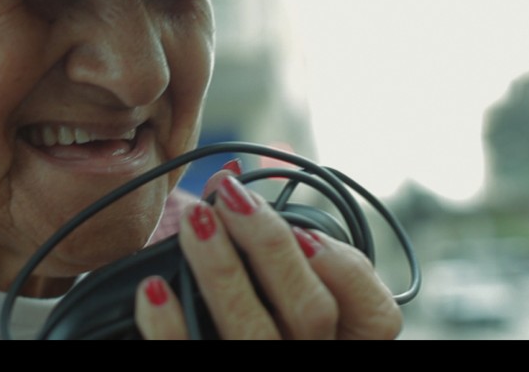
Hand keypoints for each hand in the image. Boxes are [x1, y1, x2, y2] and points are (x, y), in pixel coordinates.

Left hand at [133, 172, 402, 339]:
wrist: (209, 334)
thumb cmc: (250, 310)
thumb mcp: (270, 281)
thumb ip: (264, 237)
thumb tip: (227, 176)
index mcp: (343, 341)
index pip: (376, 316)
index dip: (344, 268)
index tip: (302, 228)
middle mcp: (312, 362)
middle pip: (311, 312)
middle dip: (270, 246)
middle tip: (230, 199)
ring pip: (254, 335)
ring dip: (222, 270)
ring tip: (194, 222)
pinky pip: (190, 358)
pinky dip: (170, 326)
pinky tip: (152, 289)